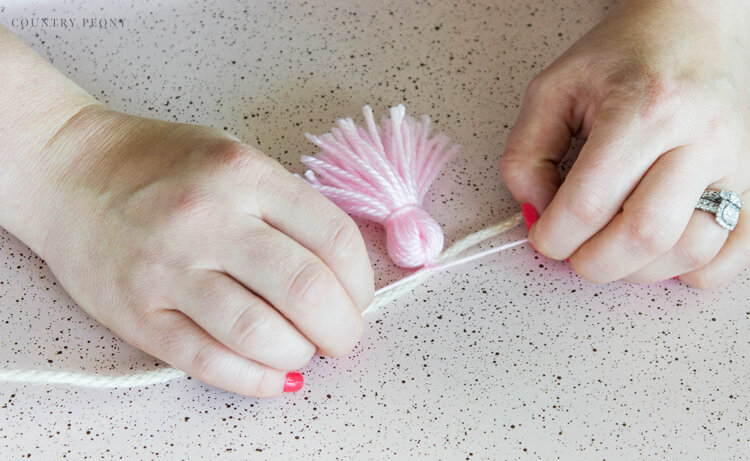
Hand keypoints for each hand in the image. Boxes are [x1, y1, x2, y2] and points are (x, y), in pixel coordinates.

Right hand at [20, 104, 373, 396]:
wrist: (72, 171)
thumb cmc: (163, 165)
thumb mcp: (236, 159)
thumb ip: (289, 209)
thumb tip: (343, 276)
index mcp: (245, 175)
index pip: (334, 239)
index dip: (362, 282)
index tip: (357, 298)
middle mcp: (210, 219)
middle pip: (307, 291)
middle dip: (342, 329)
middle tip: (341, 337)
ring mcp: (169, 269)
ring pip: (260, 334)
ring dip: (299, 355)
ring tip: (301, 350)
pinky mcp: (137, 314)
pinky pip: (208, 362)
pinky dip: (255, 379)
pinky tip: (273, 375)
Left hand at [500, 0, 749, 287]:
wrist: (692, 28)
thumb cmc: (623, 57)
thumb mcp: (554, 89)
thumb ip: (527, 152)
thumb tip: (537, 209)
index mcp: (645, 107)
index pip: (589, 202)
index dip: (554, 235)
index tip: (543, 236)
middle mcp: (702, 136)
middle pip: (644, 235)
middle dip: (594, 262)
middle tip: (574, 254)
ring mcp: (737, 161)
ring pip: (691, 250)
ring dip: (639, 270)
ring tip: (612, 247)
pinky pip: (735, 251)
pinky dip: (693, 270)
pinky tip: (661, 252)